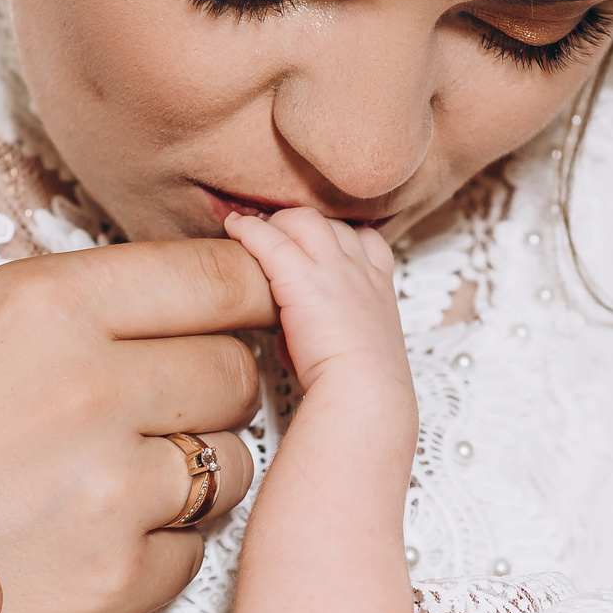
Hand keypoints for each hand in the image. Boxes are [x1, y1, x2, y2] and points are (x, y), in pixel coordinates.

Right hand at [0, 240, 273, 612]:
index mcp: (46, 304)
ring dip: (194, 472)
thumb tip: (144, 291)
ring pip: (233, 467)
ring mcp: (112, 493)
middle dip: (211, 387)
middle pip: (238, 371)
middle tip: (156, 408)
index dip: (245, 292)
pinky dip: (159, 549)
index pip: (222, 276)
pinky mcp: (116, 583)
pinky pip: (194, 552)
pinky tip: (85, 542)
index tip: (240, 310)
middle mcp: (93, 390)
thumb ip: (48, 299)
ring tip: (110, 481)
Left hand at [221, 207, 405, 391]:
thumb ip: (319, 329)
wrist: (365, 393)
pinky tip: (233, 228)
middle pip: (332, 223)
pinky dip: (248, 230)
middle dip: (303, 225)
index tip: (318, 247)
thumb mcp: (351, 351)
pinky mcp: (300, 277)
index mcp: (378, 288)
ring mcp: (333, 268)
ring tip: (254, 231)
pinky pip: (268, 239)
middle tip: (278, 236)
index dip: (340, 239)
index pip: (365, 240)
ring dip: (278, 223)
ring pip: (303, 219)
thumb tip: (286, 333)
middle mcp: (359, 270)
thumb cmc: (361, 386)